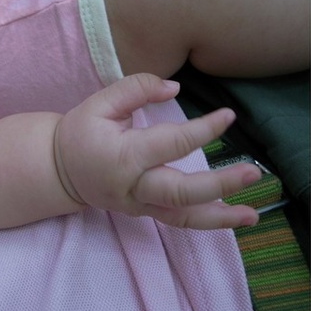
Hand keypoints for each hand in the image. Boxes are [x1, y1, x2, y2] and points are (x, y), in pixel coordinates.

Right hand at [54, 73, 260, 228]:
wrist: (58, 171)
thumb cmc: (80, 134)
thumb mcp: (100, 103)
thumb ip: (136, 88)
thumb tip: (175, 89)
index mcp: (123, 156)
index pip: (171, 143)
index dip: (203, 130)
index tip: (228, 116)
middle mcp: (133, 187)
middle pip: (181, 192)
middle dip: (219, 185)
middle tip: (252, 173)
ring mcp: (139, 204)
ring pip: (181, 217)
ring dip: (218, 218)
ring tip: (251, 216)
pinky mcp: (143, 212)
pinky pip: (176, 220)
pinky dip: (205, 222)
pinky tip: (231, 218)